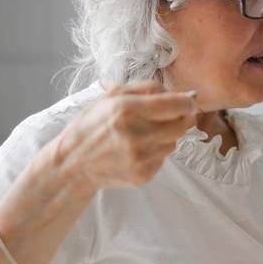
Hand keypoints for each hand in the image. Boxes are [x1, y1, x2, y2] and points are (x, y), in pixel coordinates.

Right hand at [52, 81, 197, 190]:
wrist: (72, 163)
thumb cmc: (92, 125)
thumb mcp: (111, 97)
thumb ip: (148, 89)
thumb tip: (185, 94)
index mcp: (126, 110)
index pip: (176, 105)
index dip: (188, 102)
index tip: (189, 101)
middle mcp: (134, 135)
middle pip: (182, 125)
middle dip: (181, 118)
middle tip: (170, 116)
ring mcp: (139, 158)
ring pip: (174, 142)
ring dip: (167, 136)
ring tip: (145, 133)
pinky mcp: (143, 174)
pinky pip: (163, 159)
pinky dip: (156, 152)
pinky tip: (137, 149)